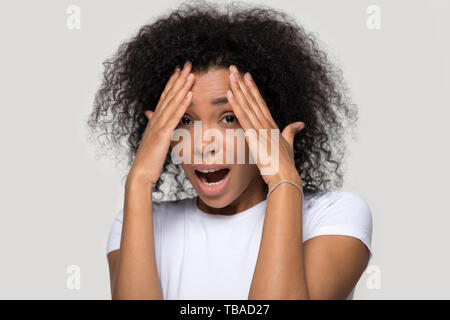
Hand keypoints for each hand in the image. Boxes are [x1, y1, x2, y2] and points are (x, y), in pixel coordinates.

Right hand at [127, 61, 194, 184]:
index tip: (180, 71)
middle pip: (169, 95)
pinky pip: (174, 116)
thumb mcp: (153, 140)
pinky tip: (188, 94)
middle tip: (188, 64)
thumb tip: (151, 116)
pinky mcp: (163, 133)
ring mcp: (159, 125)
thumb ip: (154, 127)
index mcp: (155, 120)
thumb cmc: (149, 160)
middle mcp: (156, 119)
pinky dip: (181, 104)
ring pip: (172, 102)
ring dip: (182, 87)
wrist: (141, 173)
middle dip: (179, 79)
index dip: (172, 83)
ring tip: (191, 74)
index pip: (165, 97)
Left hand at [226, 65, 304, 188]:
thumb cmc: (285, 164)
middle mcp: (266, 123)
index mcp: (272, 125)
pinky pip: (243, 117)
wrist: (285, 176)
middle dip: (243, 83)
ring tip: (230, 74)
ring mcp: (260, 128)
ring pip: (246, 104)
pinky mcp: (254, 136)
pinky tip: (229, 94)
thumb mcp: (289, 145)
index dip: (252, 89)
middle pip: (252, 98)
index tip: (247, 76)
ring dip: (237, 89)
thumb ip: (292, 132)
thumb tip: (300, 124)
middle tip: (233, 68)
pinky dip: (235, 105)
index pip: (260, 102)